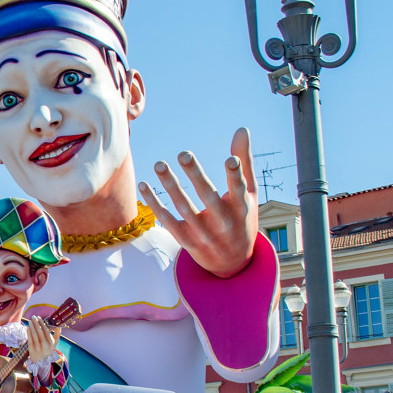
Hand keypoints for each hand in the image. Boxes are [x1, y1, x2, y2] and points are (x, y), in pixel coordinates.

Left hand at [26, 316, 58, 364]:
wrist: (41, 361)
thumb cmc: (48, 349)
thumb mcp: (55, 344)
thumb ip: (57, 335)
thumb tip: (59, 326)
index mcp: (51, 343)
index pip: (46, 331)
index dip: (42, 323)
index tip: (39, 317)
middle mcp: (44, 345)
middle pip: (39, 332)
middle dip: (36, 323)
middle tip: (33, 316)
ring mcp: (37, 347)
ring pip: (34, 334)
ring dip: (31, 326)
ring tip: (30, 320)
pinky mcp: (31, 349)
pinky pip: (30, 339)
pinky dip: (28, 332)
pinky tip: (28, 327)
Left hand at [139, 127, 258, 278]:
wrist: (233, 263)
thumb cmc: (242, 218)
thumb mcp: (249, 194)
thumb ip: (244, 161)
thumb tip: (241, 129)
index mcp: (242, 209)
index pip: (239, 191)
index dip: (235, 176)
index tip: (229, 160)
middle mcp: (223, 223)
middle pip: (208, 198)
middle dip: (196, 176)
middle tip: (184, 153)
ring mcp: (203, 233)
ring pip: (184, 208)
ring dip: (170, 186)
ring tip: (159, 164)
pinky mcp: (186, 240)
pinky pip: (167, 220)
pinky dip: (155, 204)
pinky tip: (144, 185)